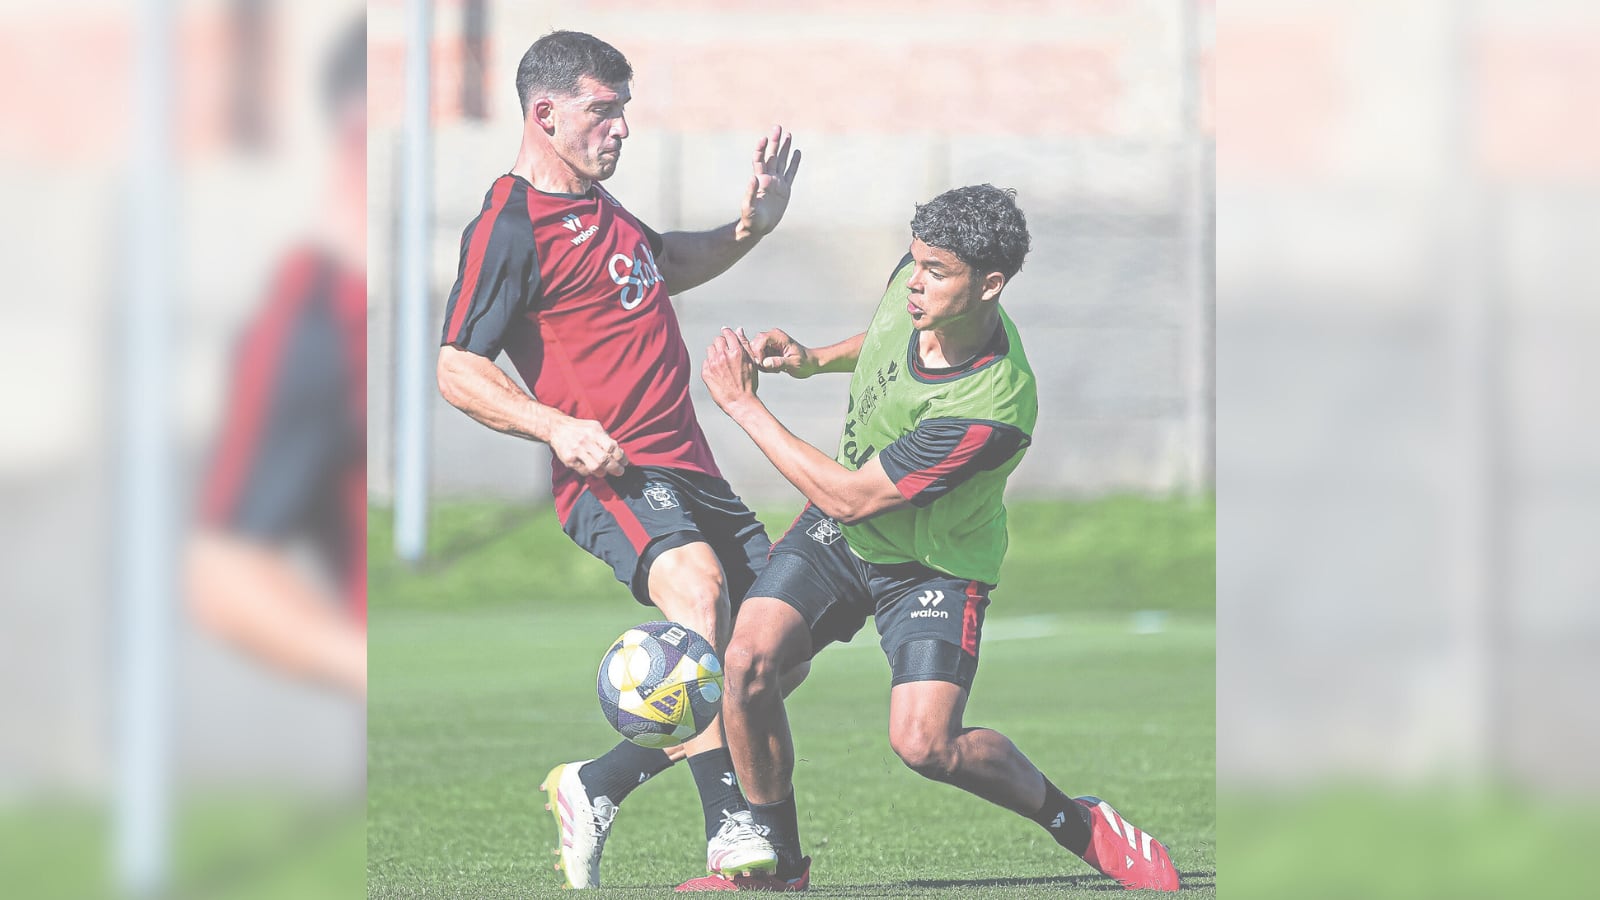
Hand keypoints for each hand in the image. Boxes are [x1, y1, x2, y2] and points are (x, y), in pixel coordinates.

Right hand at [548, 417, 627, 477]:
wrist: (557, 428)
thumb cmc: (580, 429)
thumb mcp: (594, 427)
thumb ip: (605, 438)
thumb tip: (619, 452)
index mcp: (594, 431)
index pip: (612, 447)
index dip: (621, 457)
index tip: (625, 462)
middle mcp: (585, 440)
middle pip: (605, 459)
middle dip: (615, 468)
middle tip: (620, 471)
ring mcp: (576, 450)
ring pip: (595, 467)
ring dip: (604, 472)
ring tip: (606, 472)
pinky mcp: (569, 459)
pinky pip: (584, 471)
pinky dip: (591, 472)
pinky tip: (593, 470)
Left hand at [702, 327, 760, 411]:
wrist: (740, 402)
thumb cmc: (748, 382)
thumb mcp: (751, 362)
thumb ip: (744, 344)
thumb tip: (738, 329)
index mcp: (736, 351)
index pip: (727, 333)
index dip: (727, 334)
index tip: (727, 336)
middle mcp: (724, 355)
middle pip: (717, 340)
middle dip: (721, 344)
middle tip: (726, 353)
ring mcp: (713, 364)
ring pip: (710, 349)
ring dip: (715, 353)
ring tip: (722, 364)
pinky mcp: (706, 372)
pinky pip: (706, 361)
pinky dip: (711, 364)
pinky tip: (718, 372)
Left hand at [737, 126, 801, 240]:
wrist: (759, 227)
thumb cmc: (751, 218)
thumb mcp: (748, 207)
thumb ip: (750, 193)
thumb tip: (754, 178)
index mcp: (759, 179)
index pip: (759, 159)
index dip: (761, 148)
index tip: (764, 138)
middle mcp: (768, 178)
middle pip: (772, 156)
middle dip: (775, 142)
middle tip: (778, 127)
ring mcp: (777, 183)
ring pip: (782, 161)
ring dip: (785, 148)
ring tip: (789, 134)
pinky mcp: (785, 190)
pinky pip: (791, 173)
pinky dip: (795, 163)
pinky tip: (798, 152)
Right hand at [750, 327, 818, 377]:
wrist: (809, 363)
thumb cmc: (805, 362)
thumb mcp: (794, 364)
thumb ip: (780, 362)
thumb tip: (765, 363)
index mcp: (779, 336)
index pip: (761, 339)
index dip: (758, 352)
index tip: (763, 364)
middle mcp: (772, 337)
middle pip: (754, 345)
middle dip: (759, 359)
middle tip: (772, 369)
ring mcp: (769, 344)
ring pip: (754, 353)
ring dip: (762, 364)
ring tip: (776, 369)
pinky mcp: (767, 351)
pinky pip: (758, 358)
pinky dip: (763, 366)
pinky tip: (775, 369)